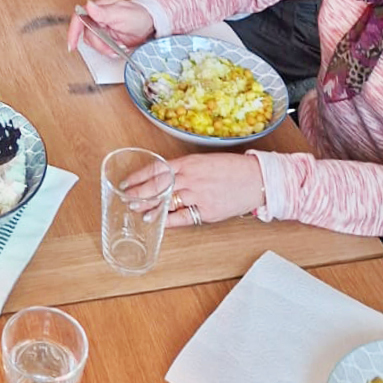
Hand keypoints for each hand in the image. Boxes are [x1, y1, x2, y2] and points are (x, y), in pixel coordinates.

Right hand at [67, 0, 153, 53]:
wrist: (150, 24)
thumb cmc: (138, 15)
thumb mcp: (122, 14)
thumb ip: (104, 12)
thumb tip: (88, 5)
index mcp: (98, 9)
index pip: (79, 18)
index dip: (73, 32)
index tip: (72, 45)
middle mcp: (97, 18)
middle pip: (86, 34)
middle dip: (98, 44)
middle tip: (111, 47)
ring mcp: (101, 28)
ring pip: (92, 43)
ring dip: (104, 48)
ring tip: (117, 47)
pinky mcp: (105, 38)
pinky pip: (100, 47)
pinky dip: (108, 50)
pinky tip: (117, 48)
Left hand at [123, 153, 264, 227]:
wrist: (255, 179)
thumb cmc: (230, 168)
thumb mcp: (204, 161)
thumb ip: (184, 168)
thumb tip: (164, 176)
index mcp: (189, 163)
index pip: (156, 169)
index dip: (139, 176)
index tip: (127, 181)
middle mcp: (191, 178)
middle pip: (158, 186)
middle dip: (139, 193)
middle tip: (126, 198)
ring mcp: (198, 195)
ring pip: (168, 202)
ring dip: (151, 207)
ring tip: (137, 211)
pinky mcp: (207, 212)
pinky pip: (183, 217)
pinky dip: (169, 221)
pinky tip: (158, 222)